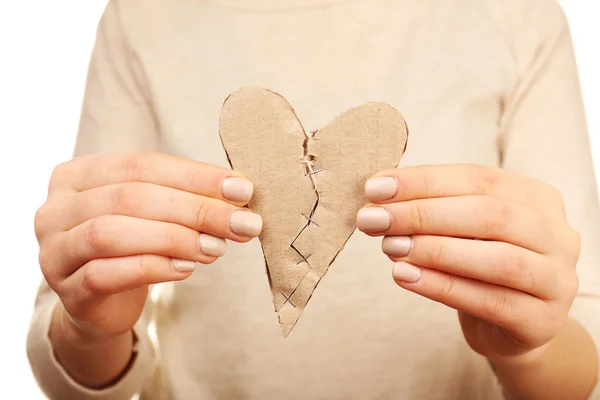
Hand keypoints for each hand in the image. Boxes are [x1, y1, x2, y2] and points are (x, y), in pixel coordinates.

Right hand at [35, 152, 261, 342]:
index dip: (195, 176)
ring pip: (111, 233)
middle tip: (242, 224)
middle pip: (130, 197)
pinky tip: (187, 269)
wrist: (102, 302)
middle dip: (195, 209)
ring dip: (174, 238)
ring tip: (216, 248)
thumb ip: (186, 198)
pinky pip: (105, 274)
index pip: (142, 165)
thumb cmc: (133, 246)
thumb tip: (239, 192)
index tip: (243, 190)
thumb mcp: (156, 213)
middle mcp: (56, 208)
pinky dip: (152, 268)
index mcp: (78, 174)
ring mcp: (54, 250)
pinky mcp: (66, 291)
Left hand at [357, 164, 579, 363]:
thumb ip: (432, 207)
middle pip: (489, 214)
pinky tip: (404, 276)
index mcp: (538, 199)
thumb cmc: (479, 264)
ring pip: (497, 259)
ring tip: (389, 247)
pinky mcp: (543, 321)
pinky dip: (442, 287)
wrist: (509, 323)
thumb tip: (378, 194)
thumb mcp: (461, 228)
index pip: (478, 178)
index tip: (374, 189)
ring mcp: (557, 280)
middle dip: (423, 214)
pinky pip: (490, 301)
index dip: (423, 181)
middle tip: (374, 219)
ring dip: (434, 250)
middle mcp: (558, 235)